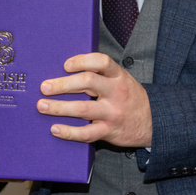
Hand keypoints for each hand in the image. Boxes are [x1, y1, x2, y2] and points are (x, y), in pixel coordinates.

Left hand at [37, 53, 151, 147]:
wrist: (153, 122)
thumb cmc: (129, 97)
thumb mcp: (121, 80)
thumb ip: (100, 75)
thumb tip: (66, 70)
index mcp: (119, 76)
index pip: (102, 62)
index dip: (82, 61)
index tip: (66, 65)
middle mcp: (116, 93)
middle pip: (88, 83)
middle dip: (63, 84)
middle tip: (44, 87)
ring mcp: (113, 113)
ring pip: (83, 109)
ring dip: (59, 107)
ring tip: (42, 106)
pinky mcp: (109, 131)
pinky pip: (87, 133)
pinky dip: (69, 132)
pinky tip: (55, 129)